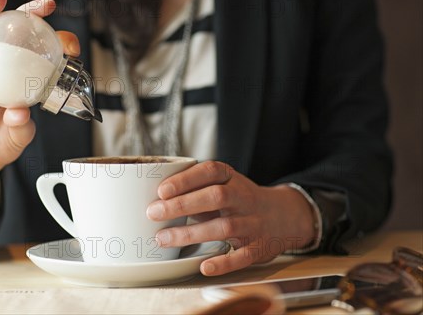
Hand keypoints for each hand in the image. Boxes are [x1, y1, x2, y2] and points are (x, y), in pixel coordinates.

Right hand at [0, 0, 79, 241]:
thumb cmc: (0, 145)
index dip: (53, 39)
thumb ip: (21, 126)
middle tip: (45, 5)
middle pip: (10, 32)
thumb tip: (19, 110)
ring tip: (0, 0)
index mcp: (20, 78)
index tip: (70, 40)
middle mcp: (0, 69)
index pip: (37, 49)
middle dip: (27, 13)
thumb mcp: (18, 137)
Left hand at [146, 161, 315, 275]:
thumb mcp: (223, 185)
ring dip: (191, 233)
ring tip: (163, 239)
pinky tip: (204, 266)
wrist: (285, 216)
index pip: (209, 172)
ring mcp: (252, 223)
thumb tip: (157, 199)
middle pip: (215, 197)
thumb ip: (195, 190)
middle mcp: (244, 198)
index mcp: (232, 178)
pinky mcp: (259, 248)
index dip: (185, 180)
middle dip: (182, 205)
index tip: (162, 190)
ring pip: (224, 227)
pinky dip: (223, 262)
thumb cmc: (240, 200)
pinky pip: (242, 256)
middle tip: (154, 213)